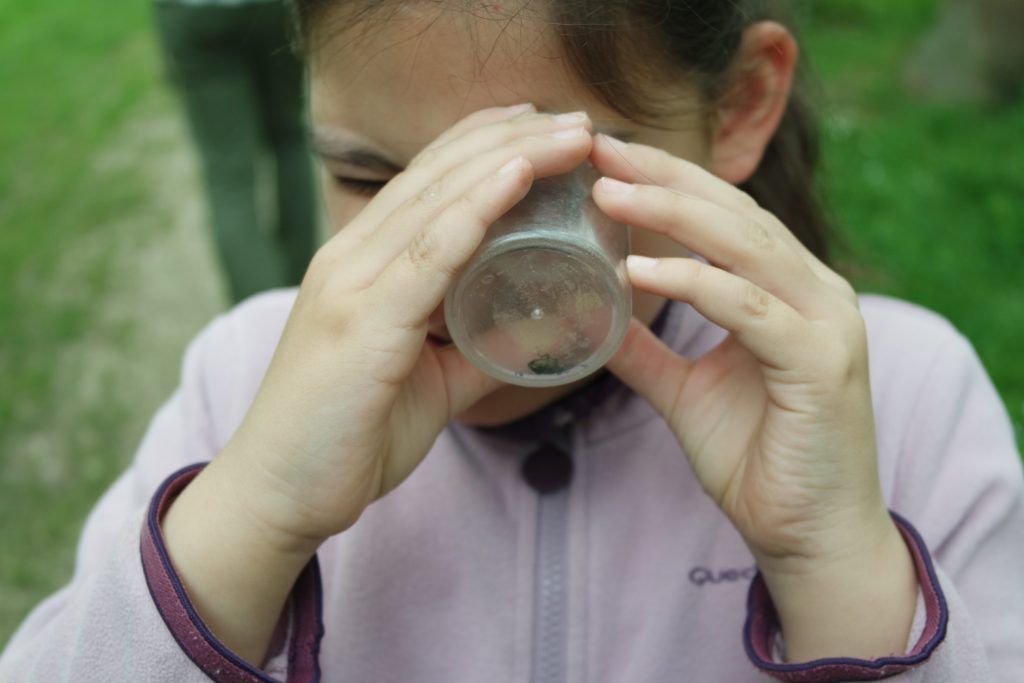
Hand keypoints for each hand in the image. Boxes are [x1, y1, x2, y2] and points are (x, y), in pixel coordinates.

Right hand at [222, 105, 595, 547]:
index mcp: (362, 264)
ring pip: (438, 198)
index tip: (547, 126)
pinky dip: (476, 206)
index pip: (429, 182)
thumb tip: (537, 334)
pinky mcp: (360, 318)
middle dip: (512, 136)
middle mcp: (351, 257)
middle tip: (577, 117)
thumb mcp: (429, 382)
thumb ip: (477, 351)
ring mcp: (351, 281)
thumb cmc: (348, 435)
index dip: (487, 143)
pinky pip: (428, 250)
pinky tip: (518, 174)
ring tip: (571, 133)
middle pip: (439, 174)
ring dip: (511, 156)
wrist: (278, 495)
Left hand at [589, 134, 915, 659]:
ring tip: (607, 193)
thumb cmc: (756, 459)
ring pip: (745, 246)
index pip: (723, 216)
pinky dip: (694, 283)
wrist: (808, 535)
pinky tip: (637, 269)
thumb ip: (644, 351)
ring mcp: (826, 321)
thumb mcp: (683, 392)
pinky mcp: (822, 361)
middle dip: (664, 177)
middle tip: (599, 150)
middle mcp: (815, 291)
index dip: (666, 180)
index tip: (603, 158)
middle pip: (734, 212)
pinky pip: (750, 308)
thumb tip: (592, 315)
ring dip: (672, 215)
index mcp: (787, 291)